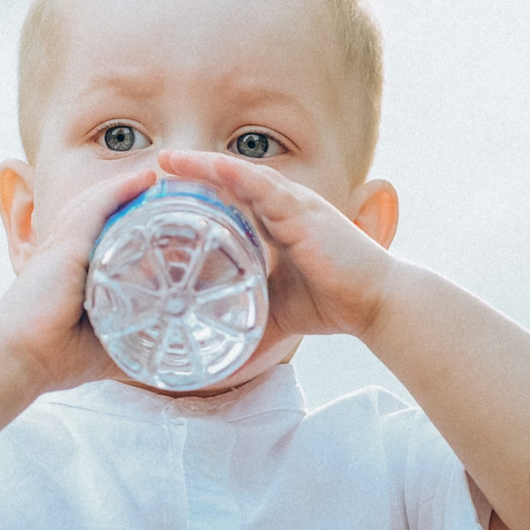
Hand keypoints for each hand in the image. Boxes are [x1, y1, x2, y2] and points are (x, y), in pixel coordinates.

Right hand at [0, 161, 157, 393]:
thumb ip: (130, 342)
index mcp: (73, 271)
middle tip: (169, 192)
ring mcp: (64, 246)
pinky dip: (119, 191)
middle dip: (131, 199)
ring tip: (160, 179)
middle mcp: (67, 252)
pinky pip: (95, 209)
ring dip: (129, 188)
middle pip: (101, 212)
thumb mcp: (105, 346)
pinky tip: (143, 180)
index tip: (161, 217)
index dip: (128, 220)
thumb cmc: (56, 357)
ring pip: (99, 204)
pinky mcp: (65, 247)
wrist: (21, 359)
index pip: (102, 234)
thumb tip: (162, 350)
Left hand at [155, 149, 397, 338]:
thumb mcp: (277, 317)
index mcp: (277, 226)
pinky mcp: (301, 211)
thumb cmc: (334, 304)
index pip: (231, 202)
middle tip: (155, 171)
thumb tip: (222, 367)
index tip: (164, 196)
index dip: (199, 195)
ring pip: (240, 176)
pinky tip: (208, 166)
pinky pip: (262, 185)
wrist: (374, 303)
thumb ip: (250, 330)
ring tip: (168, 162)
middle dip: (192, 175)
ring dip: (203, 166)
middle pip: (229, 182)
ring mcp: (292, 205)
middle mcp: (283, 209)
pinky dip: (233, 174)